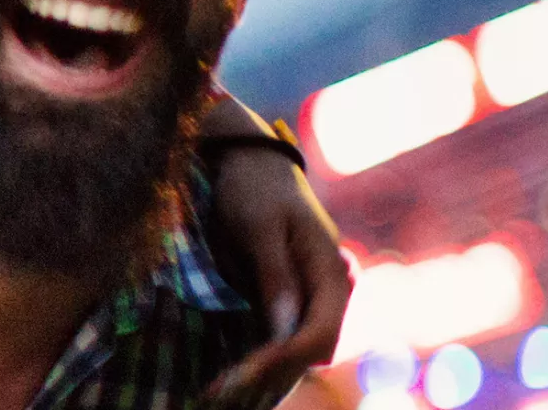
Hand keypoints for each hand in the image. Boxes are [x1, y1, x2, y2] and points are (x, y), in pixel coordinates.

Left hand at [202, 144, 351, 404]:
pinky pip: (281, 336)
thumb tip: (285, 328)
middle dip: (269, 375)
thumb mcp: (260, 228)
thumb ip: (275, 276)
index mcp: (329, 272)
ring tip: (217, 389)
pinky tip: (227, 371)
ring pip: (297, 351)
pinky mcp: (289, 297)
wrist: (249, 161)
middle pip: (311, 351)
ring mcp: (310, 296)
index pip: (319, 335)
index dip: (283, 361)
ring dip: (263, 372)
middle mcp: (328, 290)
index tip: (243, 375)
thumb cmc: (254, 188)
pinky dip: (259, 355)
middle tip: (219, 391)